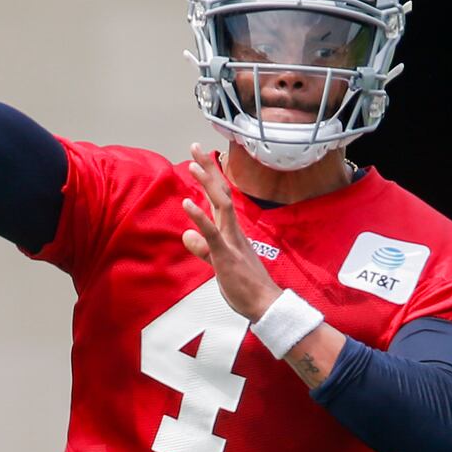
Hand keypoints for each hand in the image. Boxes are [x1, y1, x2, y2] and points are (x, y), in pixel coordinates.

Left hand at [180, 143, 279, 323]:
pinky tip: (187, 203)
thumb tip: (187, 234)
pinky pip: (212, 233)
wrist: (264, 305)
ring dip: (206, 184)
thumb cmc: (245, 286)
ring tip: (192, 164)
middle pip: (220, 192)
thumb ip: (202, 248)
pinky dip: (199, 217)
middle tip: (195, 146)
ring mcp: (231, 241)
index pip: (219, 198)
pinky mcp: (226, 255)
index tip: (199, 158)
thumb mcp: (218, 264)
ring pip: (220, 205)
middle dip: (207, 169)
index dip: (209, 177)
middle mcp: (233, 230)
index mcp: (231, 231)